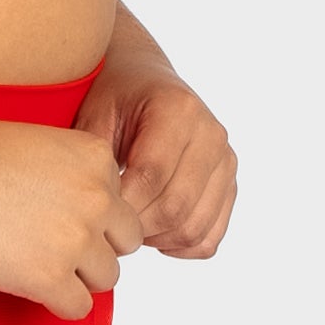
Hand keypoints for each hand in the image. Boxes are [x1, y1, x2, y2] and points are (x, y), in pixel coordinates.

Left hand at [73, 53, 237, 258]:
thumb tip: (98, 211)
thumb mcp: (95, 113)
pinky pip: (210, 236)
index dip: (123, 204)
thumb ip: (95, 157)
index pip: (152, 175)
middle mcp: (211, 133)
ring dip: (157, 239)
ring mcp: (225, 160)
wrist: (145, 78)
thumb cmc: (115, 95)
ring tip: (129, 227)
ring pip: (195, 228)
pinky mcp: (229, 184)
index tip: (98, 213)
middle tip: (109, 227)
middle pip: (176, 206)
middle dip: (137, 227)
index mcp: (178, 109)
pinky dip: (180, 246)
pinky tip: (154, 232)